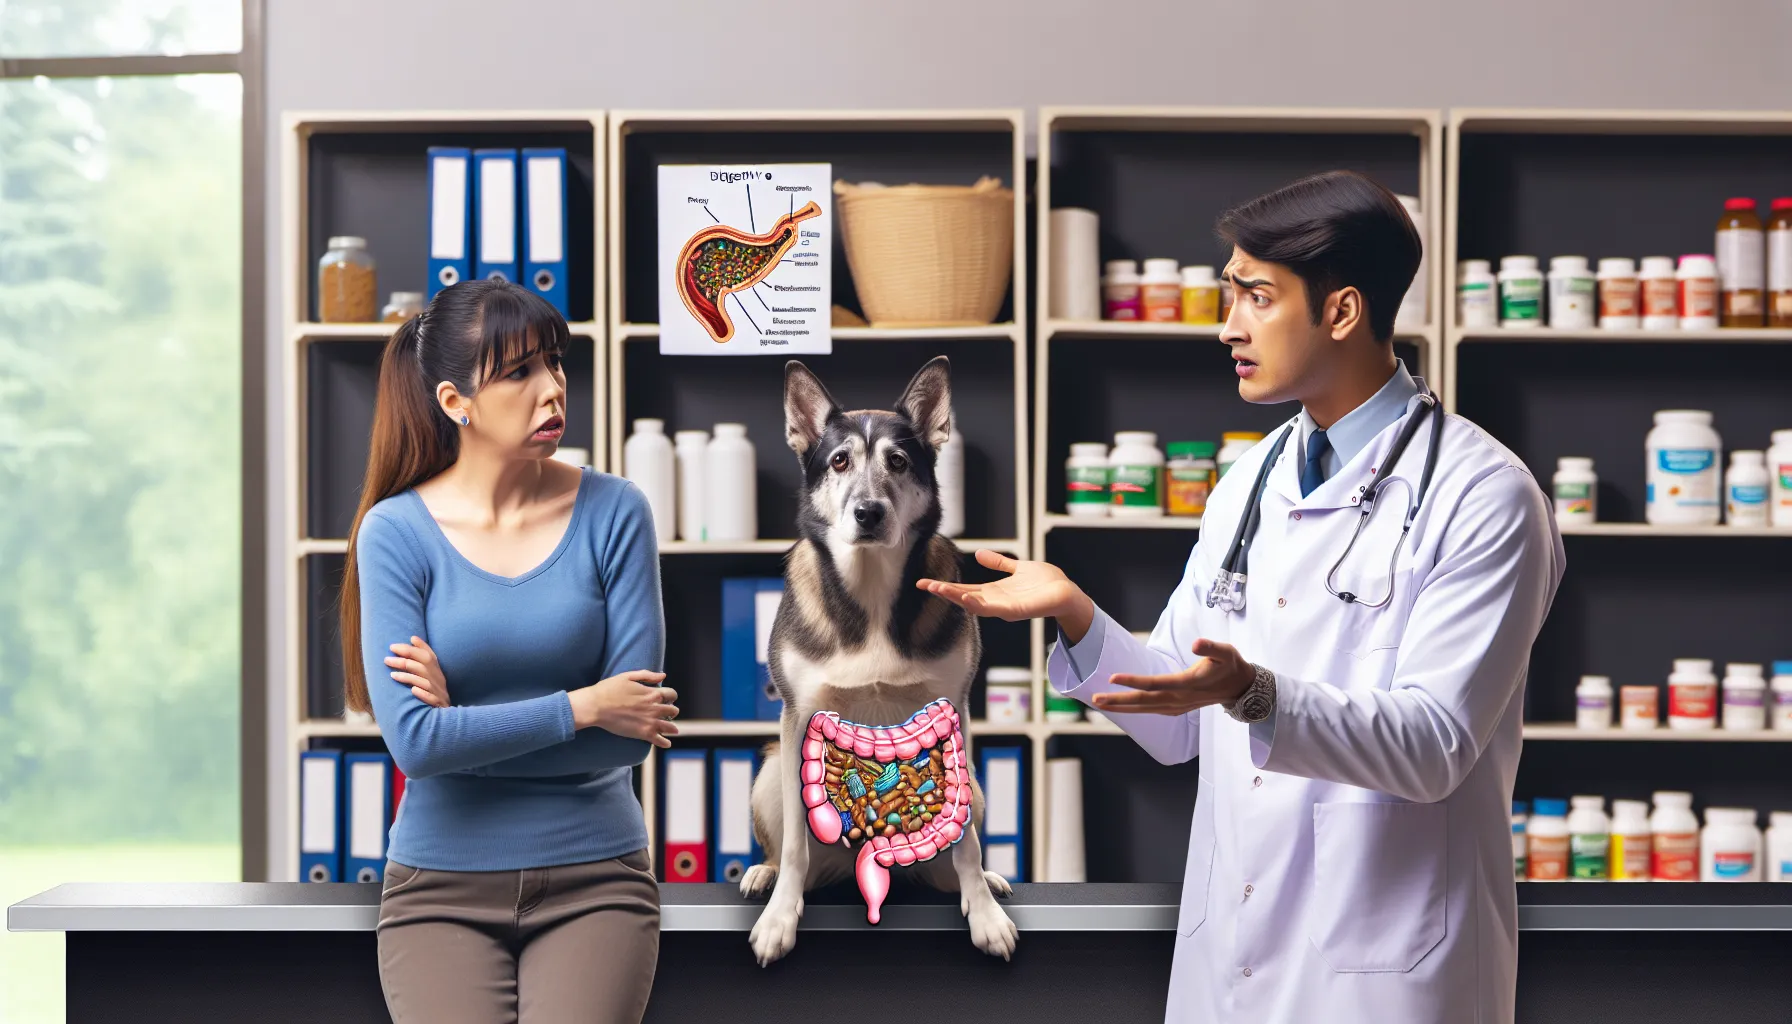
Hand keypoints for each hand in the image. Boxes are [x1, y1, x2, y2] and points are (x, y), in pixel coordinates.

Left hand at [387, 637, 448, 707]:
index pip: (428, 655)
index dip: (416, 648)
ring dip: (408, 676)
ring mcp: (438, 692)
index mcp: (437, 670)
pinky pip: (431, 697)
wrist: (445, 716)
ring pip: (425, 681)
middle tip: (386, 659)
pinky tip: (412, 690)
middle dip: (405, 659)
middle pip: (423, 665)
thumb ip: (421, 659)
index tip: (397, 644)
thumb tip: (413, 638)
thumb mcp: (430, 674)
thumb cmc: (433, 692)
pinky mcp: (437, 704)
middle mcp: (439, 679)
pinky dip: (422, 693)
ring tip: (392, 675)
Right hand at [571, 671, 678, 746]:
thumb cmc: (609, 689)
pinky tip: (666, 742)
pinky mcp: (643, 733)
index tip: (667, 698)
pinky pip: (660, 740)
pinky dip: (665, 742)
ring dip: (672, 727)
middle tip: (667, 713)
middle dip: (671, 711)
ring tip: (672, 729)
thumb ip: (648, 675)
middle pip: (673, 710)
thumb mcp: (628, 676)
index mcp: (652, 693)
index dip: (671, 696)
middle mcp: (654, 708)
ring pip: (670, 726)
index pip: (672, 694)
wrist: (596, 706)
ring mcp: (650, 722)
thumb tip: (663, 675)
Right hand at [916, 550, 1092, 632]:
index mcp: (995, 592)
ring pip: (976, 604)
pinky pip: (995, 608)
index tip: (925, 582)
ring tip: (939, 589)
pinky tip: (967, 598)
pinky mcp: (1017, 610)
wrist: (1067, 592)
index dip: (946, 587)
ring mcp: (1006, 607)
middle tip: (923, 585)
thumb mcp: (1017, 569)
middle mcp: (997, 602)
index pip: (965, 590)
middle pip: (965, 598)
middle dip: (945, 592)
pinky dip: (980, 604)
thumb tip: (979, 554)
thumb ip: (999, 564)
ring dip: (957, 597)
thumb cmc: (1045, 582)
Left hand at [1090, 639, 1254, 716]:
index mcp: (1188, 684)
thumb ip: (1211, 647)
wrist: (1240, 688)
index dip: (1133, 681)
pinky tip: (1119, 708)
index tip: (1112, 677)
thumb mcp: (1226, 651)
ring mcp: (1177, 706)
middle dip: (1118, 701)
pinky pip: (1150, 710)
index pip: (1155, 684)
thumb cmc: (1230, 665)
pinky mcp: (1176, 709)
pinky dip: (1133, 710)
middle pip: (1144, 701)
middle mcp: (1179, 699)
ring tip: (1099, 704)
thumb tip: (1196, 643)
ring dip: (1121, 708)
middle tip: (1095, 699)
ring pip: (1144, 709)